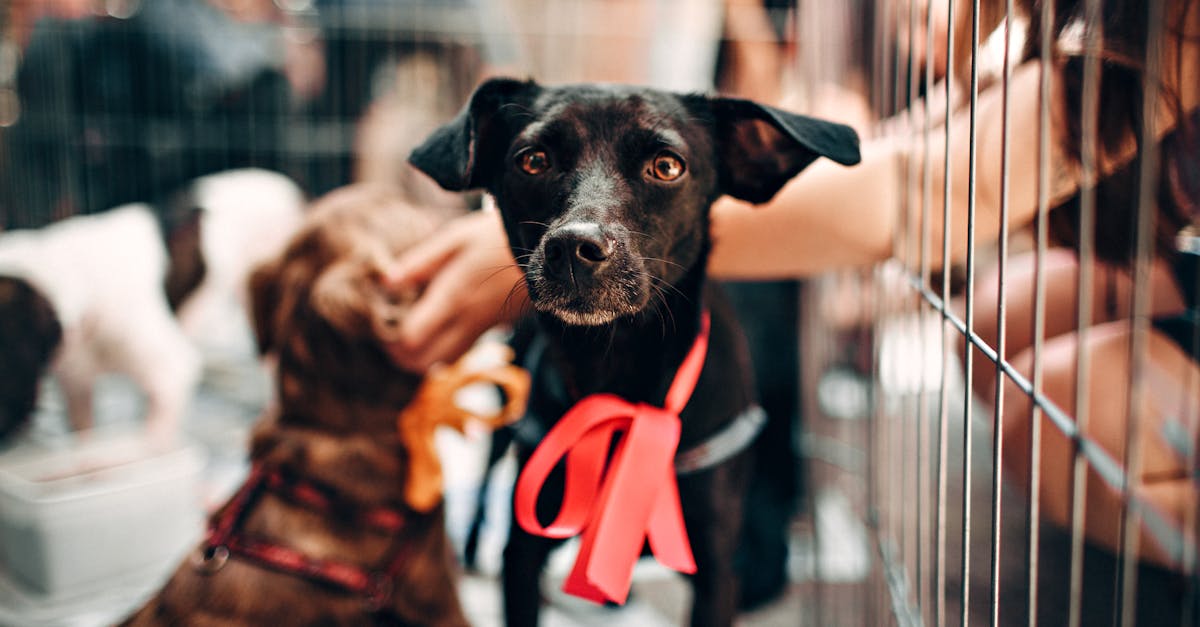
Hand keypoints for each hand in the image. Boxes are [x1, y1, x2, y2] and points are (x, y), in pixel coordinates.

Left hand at [384, 210, 528, 372]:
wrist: (547, 249)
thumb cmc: (496, 236)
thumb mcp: (455, 238)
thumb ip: (419, 263)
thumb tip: (385, 282)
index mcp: (452, 297)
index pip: (411, 339)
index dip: (390, 339)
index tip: (382, 322)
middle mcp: (467, 321)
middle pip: (424, 361)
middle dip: (401, 355)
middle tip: (390, 336)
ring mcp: (483, 328)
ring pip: (444, 362)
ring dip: (422, 358)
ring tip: (410, 335)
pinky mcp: (494, 329)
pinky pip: (461, 352)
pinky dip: (442, 351)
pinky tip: (435, 329)